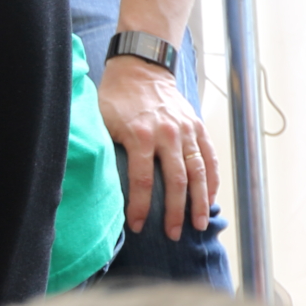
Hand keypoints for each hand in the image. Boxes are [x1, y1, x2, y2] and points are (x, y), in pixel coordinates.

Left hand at [98, 54, 218, 236]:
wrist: (141, 69)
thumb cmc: (115, 98)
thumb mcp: (100, 120)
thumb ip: (103, 148)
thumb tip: (92, 180)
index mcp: (140, 135)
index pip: (142, 180)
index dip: (140, 207)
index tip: (137, 226)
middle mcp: (168, 134)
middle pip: (176, 181)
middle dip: (175, 212)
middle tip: (173, 235)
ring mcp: (186, 131)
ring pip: (198, 172)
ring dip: (199, 202)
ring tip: (198, 225)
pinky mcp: (198, 127)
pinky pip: (209, 158)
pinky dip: (212, 180)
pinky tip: (210, 200)